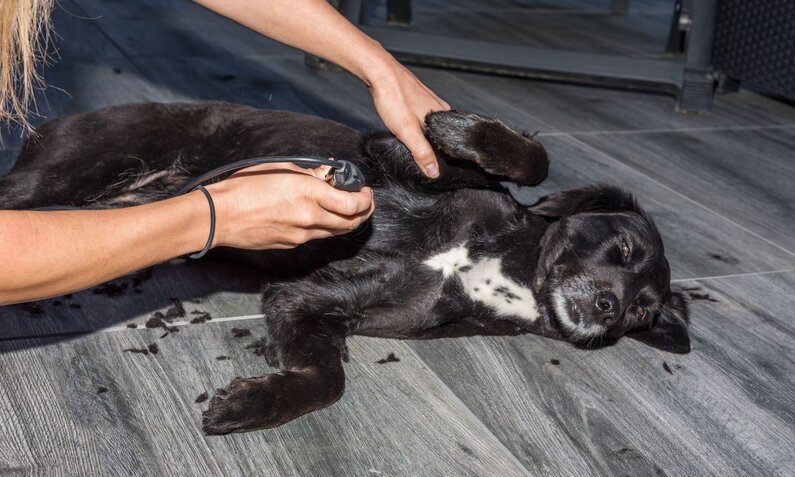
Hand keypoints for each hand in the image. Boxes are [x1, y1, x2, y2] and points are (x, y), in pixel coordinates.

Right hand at [205, 163, 373, 249]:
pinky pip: (318, 236)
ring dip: (347, 221)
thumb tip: (328, 173)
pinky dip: (327, 226)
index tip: (365, 191)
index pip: (352, 204)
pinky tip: (322, 215)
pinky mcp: (292, 243)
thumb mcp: (281, 169)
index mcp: (308, 193)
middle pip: (350, 222)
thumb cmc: (245, 186)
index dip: (365, 199)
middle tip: (365, 202)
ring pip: (336, 231)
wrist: (221, 215)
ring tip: (347, 208)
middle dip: (363, 212)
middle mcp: (309, 217)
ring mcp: (301, 234)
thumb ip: (310, 173)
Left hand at [367, 58, 449, 177]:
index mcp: (445, 117)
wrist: (379, 72)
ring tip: (409, 138)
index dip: (441, 157)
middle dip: (430, 148)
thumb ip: (422, 153)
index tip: (430, 165)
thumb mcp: (408, 132)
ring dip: (421, 136)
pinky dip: (415, 125)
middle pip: (441, 136)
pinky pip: (422, 118)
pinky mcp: (419, 98)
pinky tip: (405, 124)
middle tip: (415, 152)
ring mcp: (430, 102)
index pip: (450, 144)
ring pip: (430, 127)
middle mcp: (441, 108)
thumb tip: (434, 172)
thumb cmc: (394, 97)